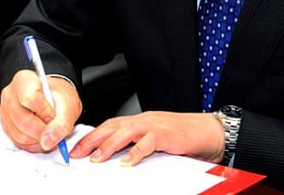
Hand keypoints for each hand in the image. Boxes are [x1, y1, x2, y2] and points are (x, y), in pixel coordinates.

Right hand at [0, 69, 81, 154]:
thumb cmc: (58, 98)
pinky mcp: (6, 127)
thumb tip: (48, 141)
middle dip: (43, 129)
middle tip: (54, 126)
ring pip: (20, 135)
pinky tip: (41, 134)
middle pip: (23, 120)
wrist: (54, 101)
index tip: (54, 115)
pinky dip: (33, 143)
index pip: (31, 99)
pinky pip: (19, 142)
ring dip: (39, 139)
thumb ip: (62, 123)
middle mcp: (10, 95)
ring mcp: (6, 112)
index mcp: (24, 80)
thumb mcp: (68, 105)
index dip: (45, 111)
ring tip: (48, 129)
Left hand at [71, 111, 225, 166]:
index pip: (110, 125)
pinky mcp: (167, 135)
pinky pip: (148, 142)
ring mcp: (154, 126)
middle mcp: (143, 120)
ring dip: (109, 145)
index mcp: (138, 121)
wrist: (206, 130)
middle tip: (78, 153)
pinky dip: (136, 152)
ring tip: (97, 158)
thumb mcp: (153, 138)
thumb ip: (135, 143)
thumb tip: (114, 156)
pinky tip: (127, 162)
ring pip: (126, 132)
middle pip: (113, 126)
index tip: (77, 148)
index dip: (92, 136)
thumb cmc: (181, 135)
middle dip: (93, 139)